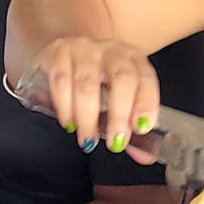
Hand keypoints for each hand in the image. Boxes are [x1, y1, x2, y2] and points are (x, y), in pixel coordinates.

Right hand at [31, 38, 161, 160]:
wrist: (64, 48)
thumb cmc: (96, 75)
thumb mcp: (116, 92)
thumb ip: (129, 123)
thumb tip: (144, 155)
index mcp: (132, 59)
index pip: (146, 78)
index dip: (146, 103)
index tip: (142, 128)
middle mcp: (111, 51)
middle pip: (121, 79)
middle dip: (119, 114)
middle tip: (115, 141)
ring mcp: (83, 50)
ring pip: (87, 84)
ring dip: (88, 118)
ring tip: (88, 140)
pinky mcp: (57, 54)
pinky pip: (61, 83)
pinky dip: (65, 108)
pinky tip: (69, 123)